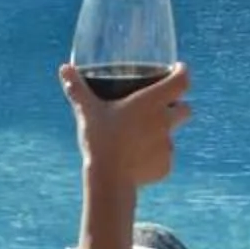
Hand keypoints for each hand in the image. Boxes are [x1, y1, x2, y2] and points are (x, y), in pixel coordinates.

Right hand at [62, 62, 189, 189]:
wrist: (109, 179)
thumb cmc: (100, 140)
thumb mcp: (87, 112)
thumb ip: (77, 89)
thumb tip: (64, 69)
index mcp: (151, 102)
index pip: (182, 81)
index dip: (182, 72)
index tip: (177, 69)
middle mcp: (165, 122)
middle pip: (186, 109)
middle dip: (177, 106)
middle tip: (161, 106)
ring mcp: (168, 146)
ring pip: (172, 136)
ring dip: (162, 134)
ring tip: (140, 137)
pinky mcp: (165, 167)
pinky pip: (164, 158)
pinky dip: (154, 157)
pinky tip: (136, 160)